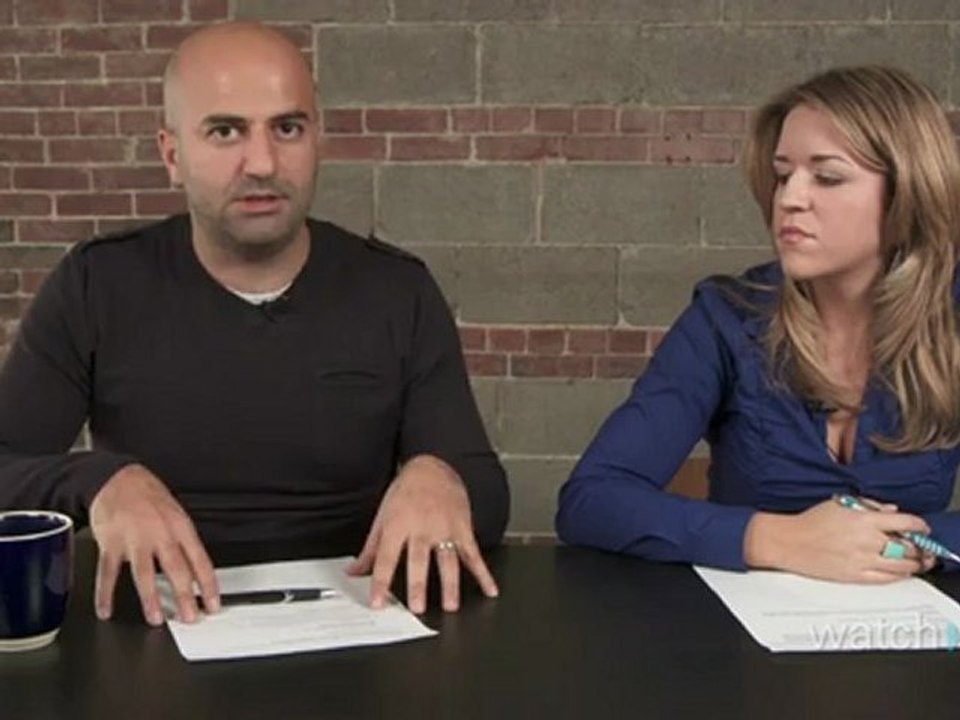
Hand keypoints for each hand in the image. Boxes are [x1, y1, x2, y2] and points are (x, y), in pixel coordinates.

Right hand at [89, 464, 218, 625]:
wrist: (116, 478)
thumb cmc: (148, 496)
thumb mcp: (176, 513)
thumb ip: (183, 542)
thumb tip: (195, 573)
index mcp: (180, 526)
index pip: (200, 560)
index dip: (208, 585)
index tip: (213, 604)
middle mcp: (160, 533)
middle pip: (176, 569)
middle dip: (184, 596)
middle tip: (190, 617)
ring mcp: (134, 539)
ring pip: (144, 574)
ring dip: (151, 599)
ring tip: (156, 619)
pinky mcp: (111, 543)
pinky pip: (108, 572)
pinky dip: (105, 594)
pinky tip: (106, 609)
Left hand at [346, 455, 497, 612]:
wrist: (433, 467)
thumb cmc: (405, 492)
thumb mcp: (383, 516)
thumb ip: (371, 548)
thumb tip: (354, 571)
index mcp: (398, 524)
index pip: (387, 557)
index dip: (381, 581)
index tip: (378, 601)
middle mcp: (422, 527)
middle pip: (419, 560)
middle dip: (418, 585)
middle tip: (418, 608)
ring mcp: (445, 528)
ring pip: (448, 559)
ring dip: (450, 584)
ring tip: (450, 605)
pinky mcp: (463, 528)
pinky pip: (474, 553)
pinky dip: (483, 573)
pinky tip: (489, 589)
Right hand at [744, 497, 935, 582]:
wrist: (789, 541)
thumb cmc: (810, 522)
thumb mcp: (840, 503)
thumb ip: (868, 505)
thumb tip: (890, 510)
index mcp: (864, 520)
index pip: (905, 523)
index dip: (919, 526)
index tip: (922, 528)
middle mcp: (866, 541)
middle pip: (908, 548)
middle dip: (920, 548)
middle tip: (922, 547)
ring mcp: (862, 560)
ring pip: (902, 566)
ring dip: (914, 564)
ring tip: (916, 561)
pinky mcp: (854, 576)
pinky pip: (885, 579)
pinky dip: (897, 576)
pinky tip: (899, 572)